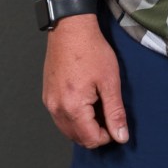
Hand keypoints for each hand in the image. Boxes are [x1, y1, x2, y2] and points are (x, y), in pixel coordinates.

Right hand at [42, 15, 128, 148]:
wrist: (71, 27)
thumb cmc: (91, 49)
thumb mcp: (110, 80)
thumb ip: (115, 112)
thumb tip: (121, 136)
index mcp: (72, 108)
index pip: (90, 139)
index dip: (107, 135)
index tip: (116, 120)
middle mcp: (56, 109)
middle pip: (78, 137)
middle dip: (95, 131)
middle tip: (108, 110)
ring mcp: (49, 102)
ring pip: (68, 129)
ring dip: (84, 125)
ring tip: (97, 102)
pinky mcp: (47, 95)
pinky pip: (60, 116)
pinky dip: (73, 116)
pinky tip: (85, 98)